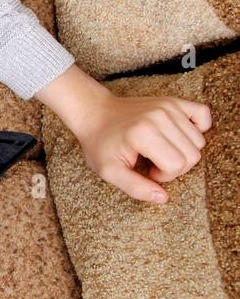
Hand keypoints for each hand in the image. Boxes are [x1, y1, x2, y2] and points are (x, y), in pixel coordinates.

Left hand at [37, 64, 212, 202]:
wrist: (94, 113)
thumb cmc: (100, 144)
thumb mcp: (109, 171)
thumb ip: (135, 187)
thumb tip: (162, 198)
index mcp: (143, 133)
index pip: (176, 165)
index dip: (164, 176)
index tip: (147, 170)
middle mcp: (160, 117)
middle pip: (192, 155)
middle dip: (175, 167)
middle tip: (153, 163)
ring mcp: (168, 106)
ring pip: (198, 141)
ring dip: (183, 151)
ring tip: (160, 150)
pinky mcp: (173, 101)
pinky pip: (203, 114)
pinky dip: (198, 128)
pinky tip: (178, 136)